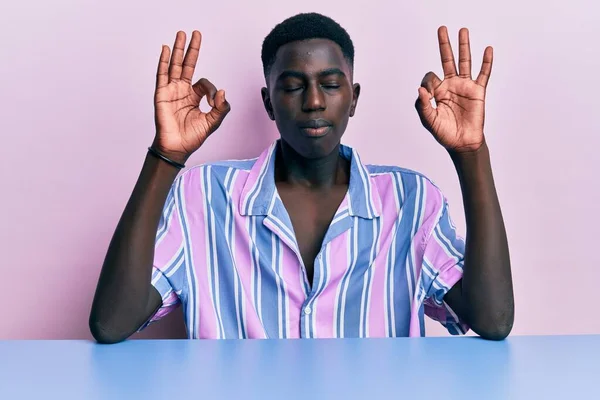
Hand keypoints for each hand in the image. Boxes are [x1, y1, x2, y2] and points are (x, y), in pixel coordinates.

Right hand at [152, 31, 230, 163]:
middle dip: (191, 49)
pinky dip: (164, 61)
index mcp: (194, 96)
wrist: (178, 147)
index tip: (212, 100)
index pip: (203, 82)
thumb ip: (221, 108)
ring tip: (181, 34)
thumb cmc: (193, 137)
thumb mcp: (213, 122)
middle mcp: (182, 90)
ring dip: (178, 50)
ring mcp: (171, 90)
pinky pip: (162, 74)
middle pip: (187, 64)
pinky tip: (166, 49)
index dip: (210, 89)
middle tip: (195, 33)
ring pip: (175, 66)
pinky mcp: (162, 94)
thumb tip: (222, 91)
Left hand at [415, 26, 492, 152]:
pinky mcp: (478, 91)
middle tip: (442, 28)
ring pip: (464, 62)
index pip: (429, 77)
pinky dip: (486, 62)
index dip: (427, 83)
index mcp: (437, 91)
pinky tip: (488, 49)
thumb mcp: (429, 120)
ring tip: (463, 30)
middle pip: (447, 60)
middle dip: (444, 44)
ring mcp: (465, 87)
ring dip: (463, 46)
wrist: (462, 143)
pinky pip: (483, 74)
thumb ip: (423, 105)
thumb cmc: (444, 133)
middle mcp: (451, 85)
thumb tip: (421, 89)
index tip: (429, 96)